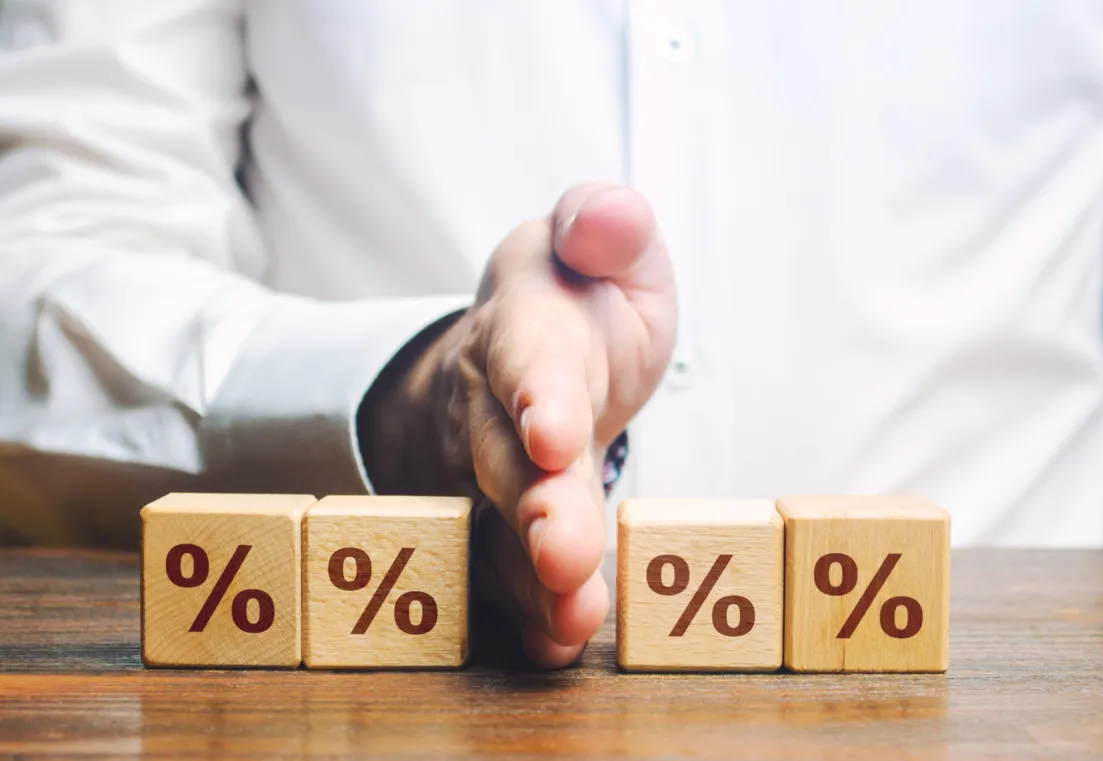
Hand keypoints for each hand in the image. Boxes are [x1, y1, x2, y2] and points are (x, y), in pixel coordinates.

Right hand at [362, 182, 677, 666]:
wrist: (526, 356)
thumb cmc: (580, 300)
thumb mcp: (601, 245)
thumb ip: (607, 226)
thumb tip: (609, 218)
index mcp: (528, 323)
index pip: (528, 357)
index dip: (538, 396)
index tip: (555, 434)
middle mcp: (496, 405)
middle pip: (508, 461)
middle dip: (537, 510)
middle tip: (563, 555)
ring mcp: (493, 472)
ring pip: (501, 528)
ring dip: (532, 578)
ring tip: (571, 620)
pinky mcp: (502, 522)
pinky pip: (504, 570)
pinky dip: (526, 611)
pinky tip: (556, 643)